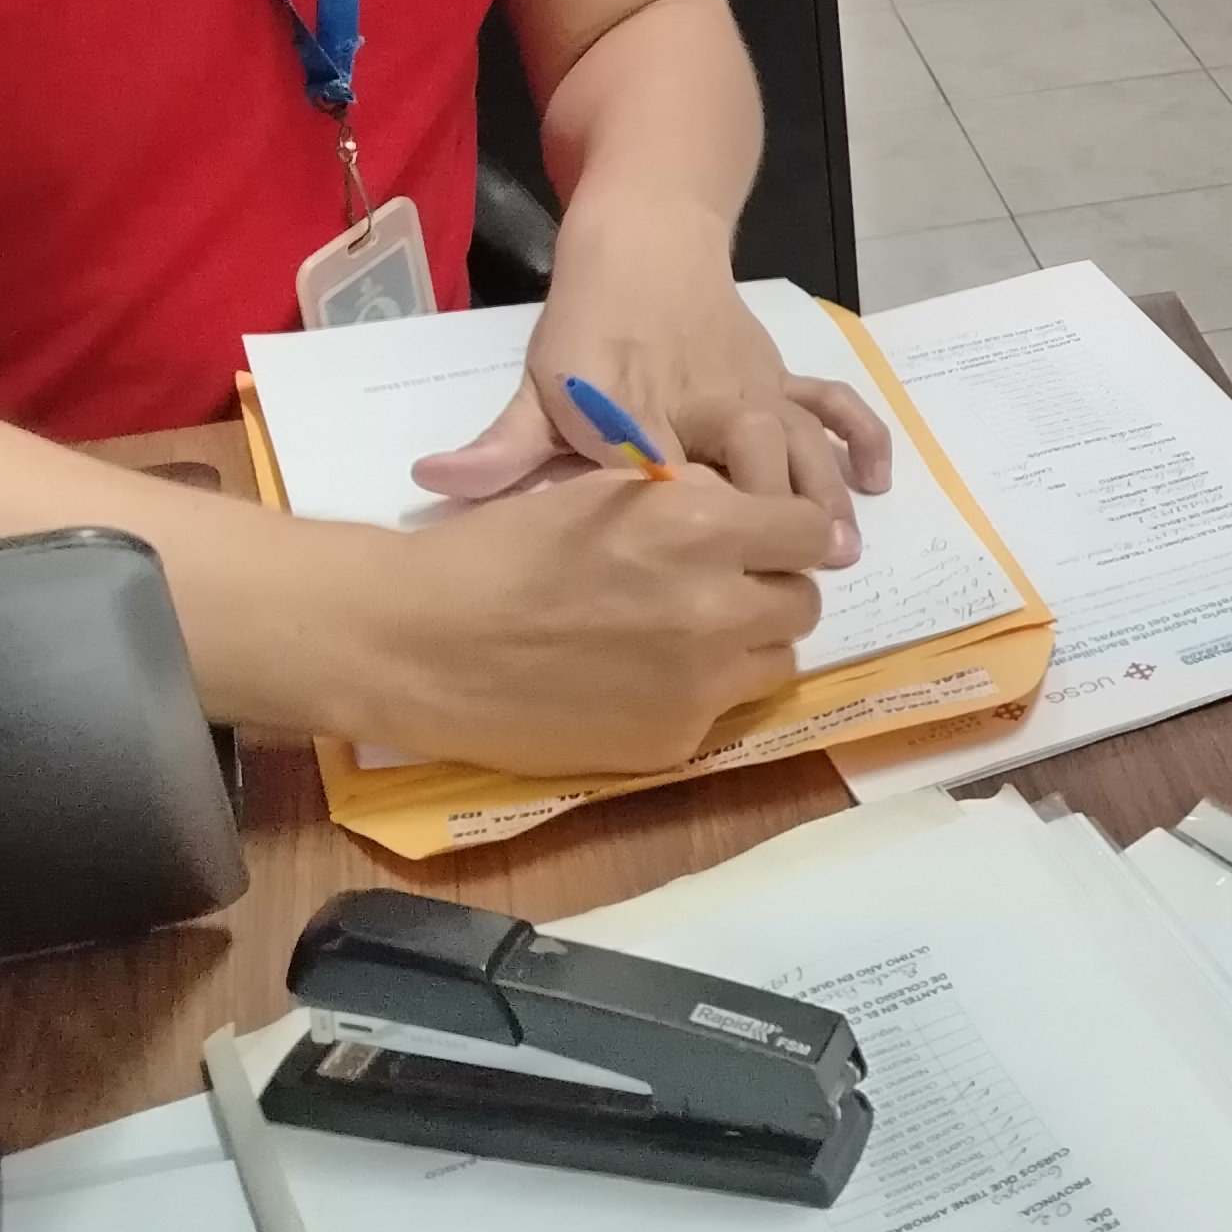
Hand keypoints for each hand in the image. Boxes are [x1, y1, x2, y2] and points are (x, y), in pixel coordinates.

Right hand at [357, 467, 834, 775]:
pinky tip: (636, 679)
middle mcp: (715, 606)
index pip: (812, 531)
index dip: (792, 532)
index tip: (772, 538)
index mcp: (700, 527)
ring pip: (775, 661)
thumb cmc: (501, 549)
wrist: (420, 643)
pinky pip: (721, 711)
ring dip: (746, 644)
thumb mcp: (605, 490)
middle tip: (719, 586)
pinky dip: (696, 694)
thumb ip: (692, 498)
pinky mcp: (673, 741)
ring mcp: (699, 685)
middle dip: (770, 588)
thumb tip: (758, 508)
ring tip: (682, 634)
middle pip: (803, 602)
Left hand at [411, 199, 893, 559]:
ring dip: (822, 499)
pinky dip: (862, 439)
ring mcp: (757, 391)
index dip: (684, 539)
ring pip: (802, 447)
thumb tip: (433, 484)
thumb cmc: (592, 317)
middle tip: (789, 587)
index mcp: (647, 417)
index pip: (669, 490)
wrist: (649, 232)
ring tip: (836, 552)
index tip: (694, 592)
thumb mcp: (544, 379)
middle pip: (754, 472)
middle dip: (773, 530)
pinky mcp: (782, 378)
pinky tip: (878, 482)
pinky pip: (833, 406)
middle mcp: (713, 406)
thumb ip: (504, 446)